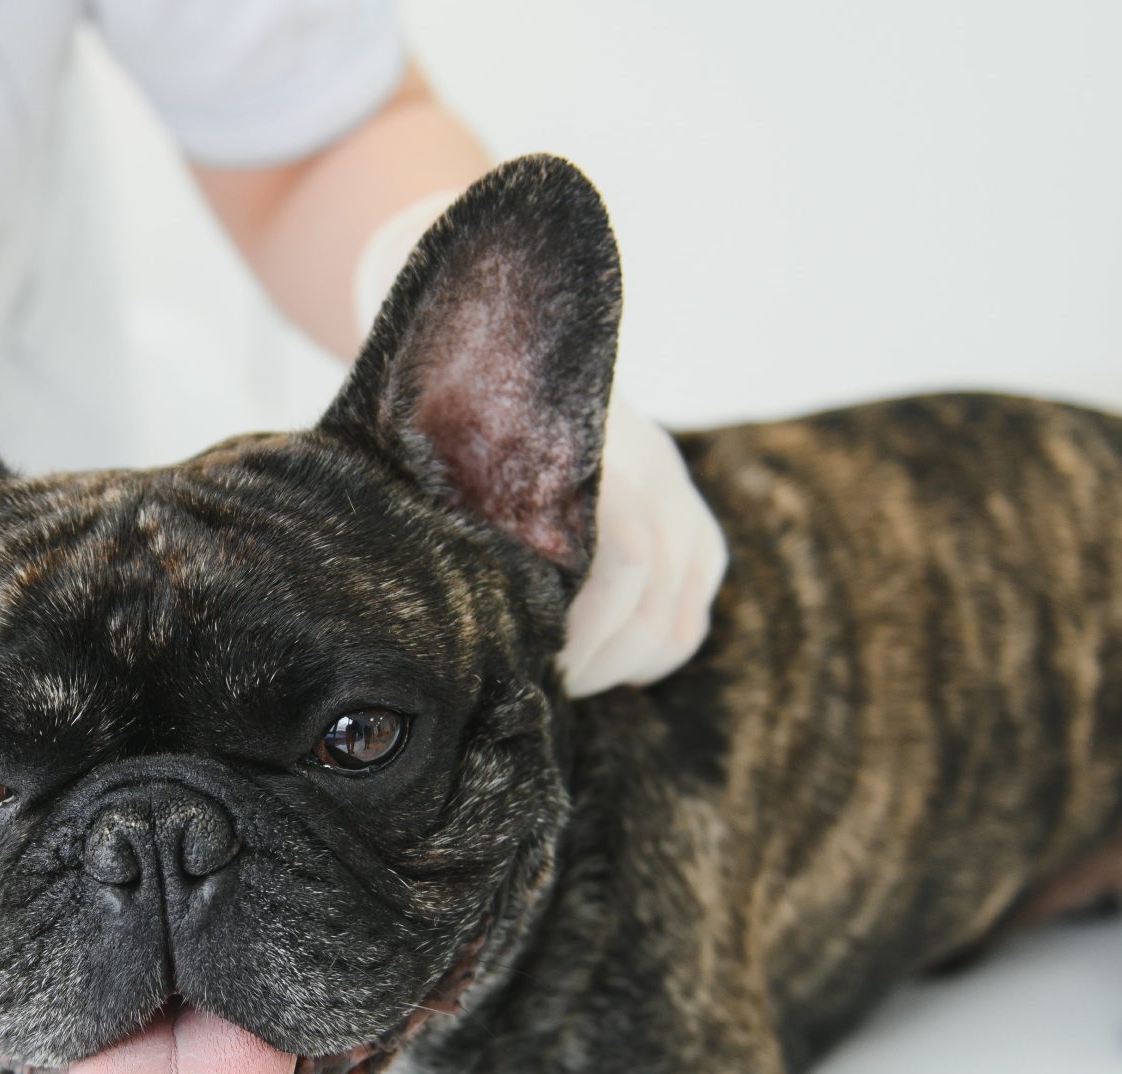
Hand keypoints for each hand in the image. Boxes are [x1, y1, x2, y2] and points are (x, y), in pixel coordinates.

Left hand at [351, 190, 728, 697]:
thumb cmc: (454, 413)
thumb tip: (422, 611)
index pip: (625, 563)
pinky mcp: (698, 531)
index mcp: (597, 448)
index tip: (525, 663)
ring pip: (677, 622)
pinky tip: (601, 662)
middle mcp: (655, 470)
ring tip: (562, 677)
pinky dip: (651, 654)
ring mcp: (683, 499)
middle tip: (536, 683)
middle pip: (652, 607)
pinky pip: (692, 616)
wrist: (507, 343)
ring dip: (619, 666)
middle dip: (593, 663)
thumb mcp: (445, 450)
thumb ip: (455, 512)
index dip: (581, 634)